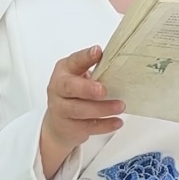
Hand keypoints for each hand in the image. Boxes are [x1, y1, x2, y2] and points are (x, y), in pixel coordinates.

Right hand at [39, 45, 123, 178]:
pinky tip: (117, 122)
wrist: (59, 123)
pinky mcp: (69, 127)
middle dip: (87, 88)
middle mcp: (58, 89)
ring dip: (102, 108)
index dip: (85, 57)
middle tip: (103, 90)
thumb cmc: (74, 94)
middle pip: (70, 87)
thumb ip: (95, 69)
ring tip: (120, 106)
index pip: (73, 61)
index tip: (98, 52)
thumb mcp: (79, 77)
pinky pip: (88, 127)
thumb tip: (118, 61)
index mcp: (63, 71)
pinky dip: (104, 125)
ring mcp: (61, 110)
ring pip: (80, 110)